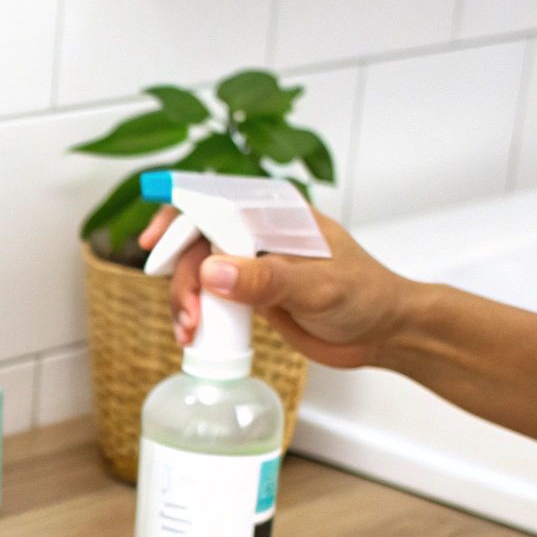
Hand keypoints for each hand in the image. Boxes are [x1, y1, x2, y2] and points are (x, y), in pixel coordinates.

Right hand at [140, 204, 419, 368]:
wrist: (382, 332)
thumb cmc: (366, 296)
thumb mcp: (318, 287)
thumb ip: (266, 280)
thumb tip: (214, 272)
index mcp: (276, 212)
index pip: (214, 200)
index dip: (178, 216)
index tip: (154, 242)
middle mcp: (257, 231)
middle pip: (196, 242)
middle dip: (183, 278)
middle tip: (188, 315)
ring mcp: (250, 261)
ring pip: (197, 272)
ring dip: (185, 301)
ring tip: (190, 333)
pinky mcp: (247, 291)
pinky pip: (208, 296)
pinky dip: (195, 315)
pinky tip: (195, 336)